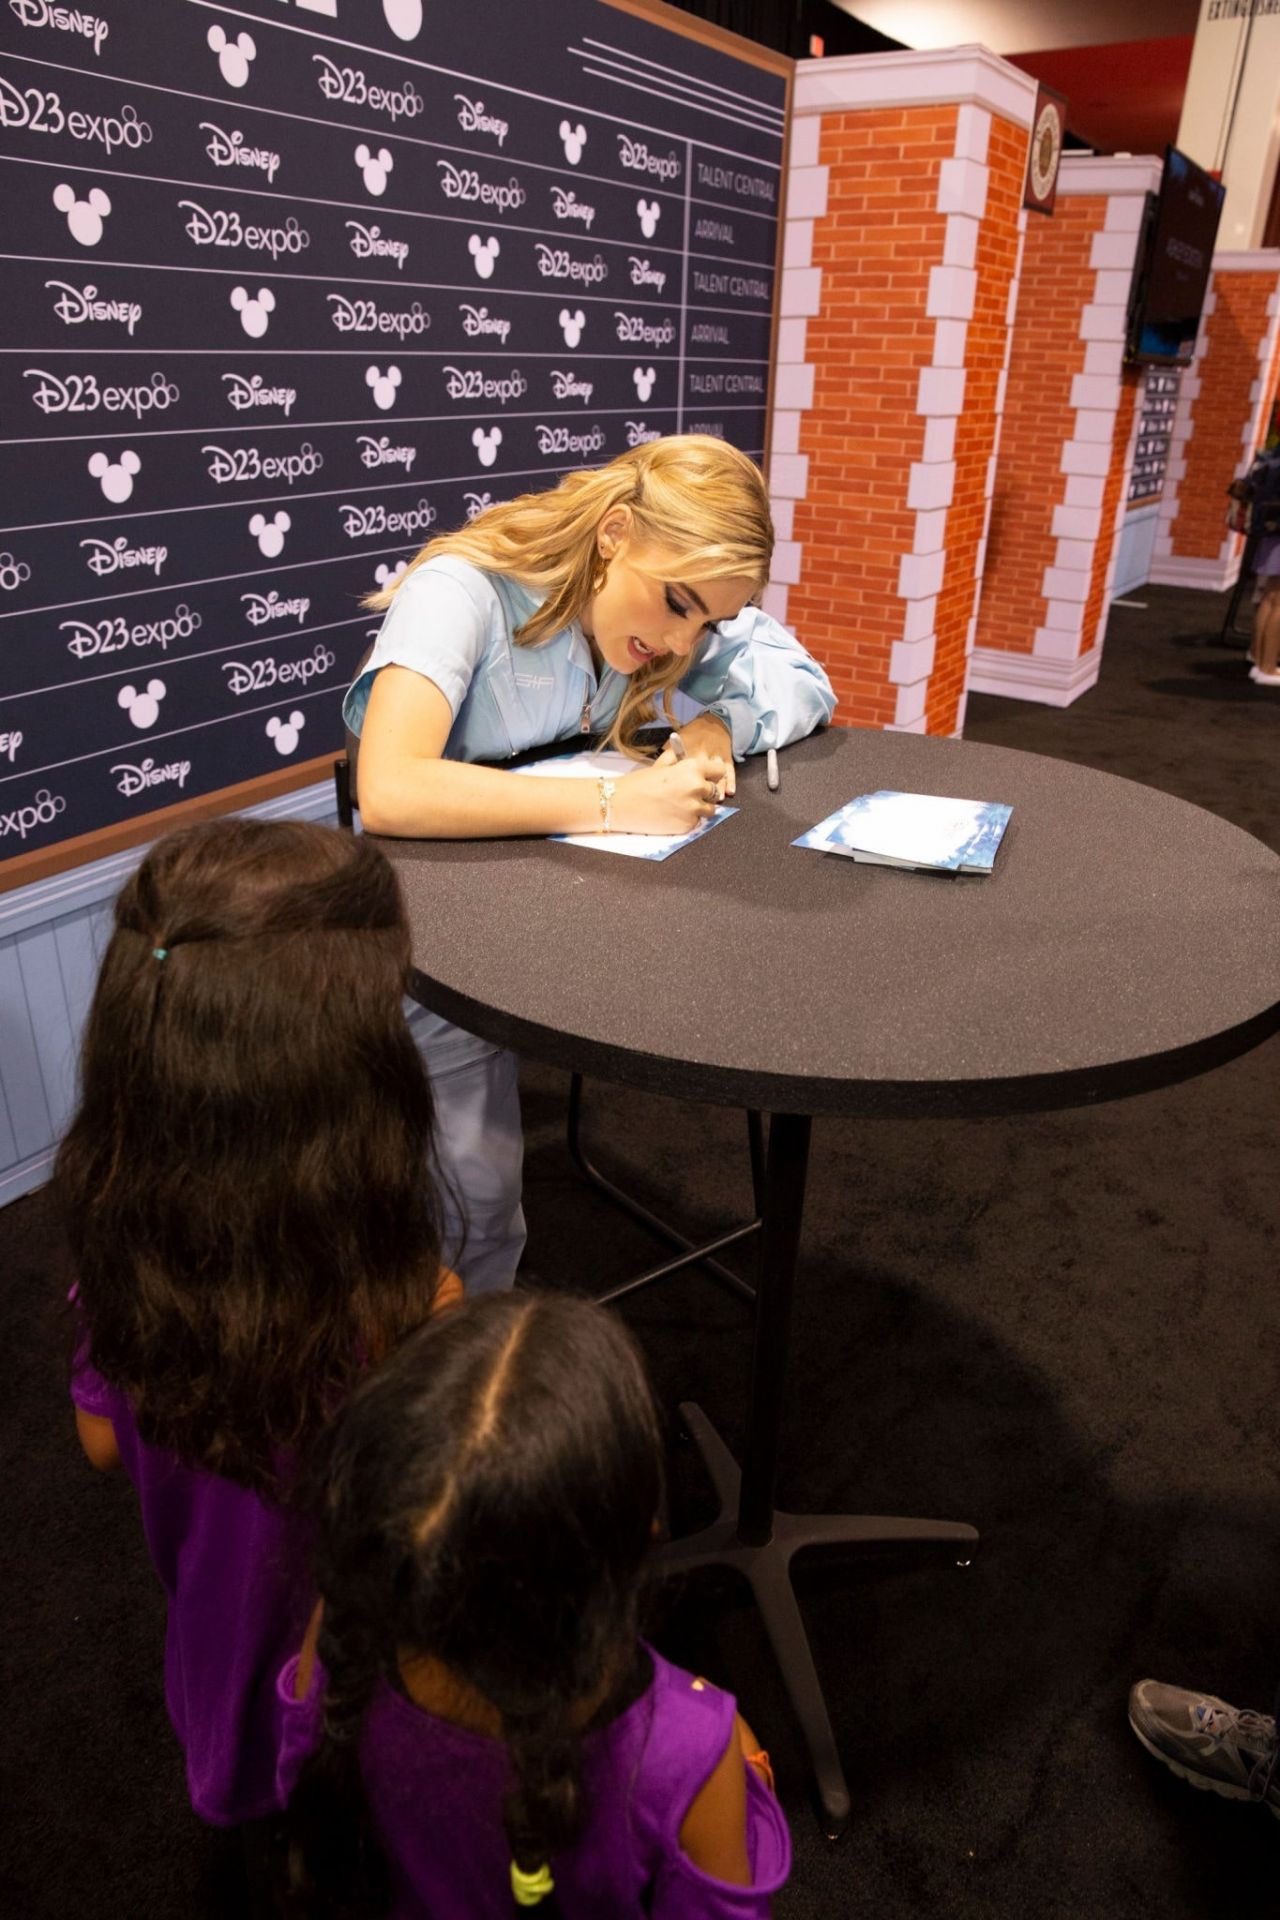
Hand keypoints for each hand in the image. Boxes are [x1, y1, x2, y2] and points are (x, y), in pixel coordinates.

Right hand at [612, 750, 728, 834]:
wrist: (621, 804)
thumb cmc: (639, 782)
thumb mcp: (661, 765)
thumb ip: (679, 761)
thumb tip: (688, 758)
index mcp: (692, 769)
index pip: (719, 771)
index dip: (712, 775)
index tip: (705, 778)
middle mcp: (697, 788)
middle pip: (715, 792)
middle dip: (705, 793)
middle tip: (687, 794)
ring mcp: (693, 809)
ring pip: (709, 810)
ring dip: (699, 808)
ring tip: (680, 805)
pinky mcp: (687, 825)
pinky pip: (696, 822)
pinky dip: (687, 819)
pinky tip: (672, 815)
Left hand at [657, 714, 735, 794]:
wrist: (714, 722)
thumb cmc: (692, 734)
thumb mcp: (678, 739)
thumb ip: (668, 753)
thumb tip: (658, 771)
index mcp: (688, 748)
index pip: (684, 766)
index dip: (681, 780)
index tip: (678, 792)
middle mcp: (703, 752)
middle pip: (702, 772)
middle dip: (701, 786)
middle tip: (698, 801)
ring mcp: (716, 755)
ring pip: (718, 773)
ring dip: (717, 787)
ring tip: (715, 800)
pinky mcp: (727, 758)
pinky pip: (730, 771)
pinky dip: (731, 782)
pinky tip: (730, 792)